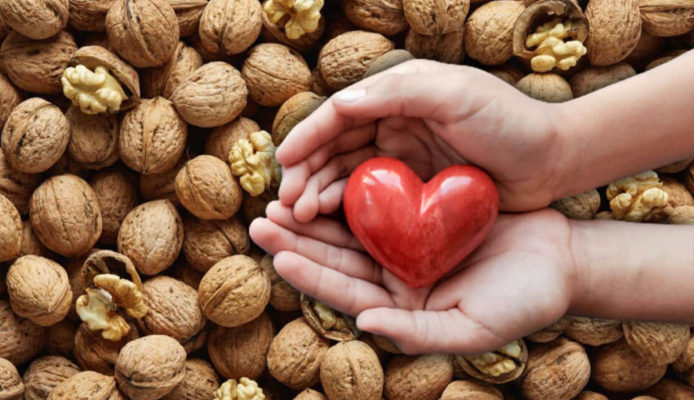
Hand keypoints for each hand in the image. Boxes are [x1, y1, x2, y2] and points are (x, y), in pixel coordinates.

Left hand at [250, 203, 575, 353]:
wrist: (561, 260)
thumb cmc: (524, 301)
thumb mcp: (472, 327)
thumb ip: (418, 332)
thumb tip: (365, 321)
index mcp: (401, 308)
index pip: (345, 292)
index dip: (310, 273)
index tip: (277, 252)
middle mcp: (396, 279)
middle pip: (337, 258)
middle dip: (297, 239)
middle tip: (261, 218)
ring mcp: (406, 247)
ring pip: (350, 229)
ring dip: (315, 212)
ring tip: (280, 196)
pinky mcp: (420, 217)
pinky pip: (379, 203)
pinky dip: (352, 190)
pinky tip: (327, 173)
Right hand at [277, 59, 567, 221]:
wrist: (554, 161)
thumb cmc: (511, 122)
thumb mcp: (457, 95)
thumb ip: (400, 92)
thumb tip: (338, 105)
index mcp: (399, 92)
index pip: (340, 113)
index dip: (308, 136)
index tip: (284, 162)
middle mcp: (394, 120)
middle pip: (335, 145)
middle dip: (305, 171)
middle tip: (285, 202)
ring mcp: (402, 155)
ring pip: (345, 172)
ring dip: (318, 191)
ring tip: (298, 215)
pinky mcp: (412, 186)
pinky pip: (368, 196)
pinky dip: (344, 206)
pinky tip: (328, 220)